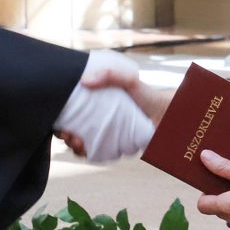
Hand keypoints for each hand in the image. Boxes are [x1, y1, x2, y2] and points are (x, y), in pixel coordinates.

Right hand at [53, 51, 169, 160]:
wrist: (169, 114)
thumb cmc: (148, 95)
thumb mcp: (129, 80)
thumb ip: (111, 75)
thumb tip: (85, 81)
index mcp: (97, 104)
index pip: (73, 114)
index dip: (62, 120)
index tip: (60, 123)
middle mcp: (99, 120)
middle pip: (73, 130)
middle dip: (65, 136)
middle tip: (69, 135)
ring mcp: (106, 134)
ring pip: (83, 144)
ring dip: (74, 147)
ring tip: (77, 143)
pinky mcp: (115, 147)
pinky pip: (98, 154)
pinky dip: (89, 154)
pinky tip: (88, 151)